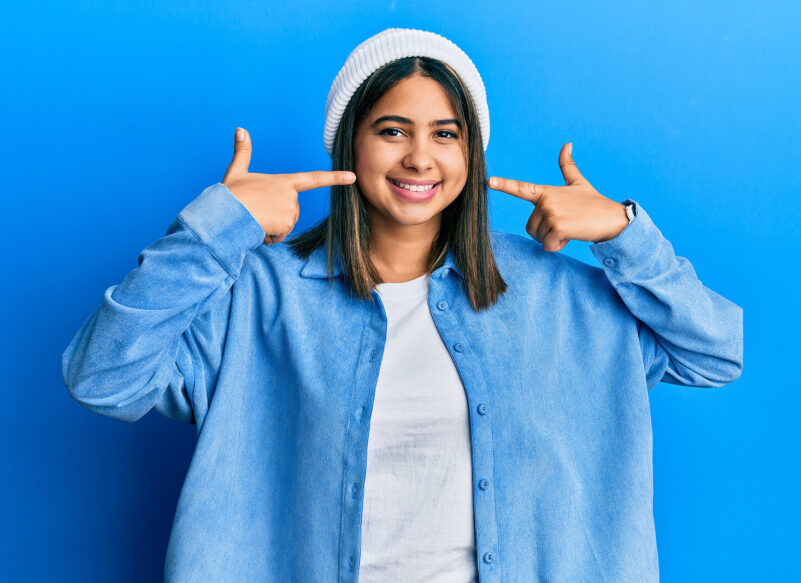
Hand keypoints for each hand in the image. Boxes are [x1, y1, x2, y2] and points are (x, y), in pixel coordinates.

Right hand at [222, 127, 356, 244]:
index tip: (353, 177)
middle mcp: (291, 196)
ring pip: (285, 226)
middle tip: (257, 211)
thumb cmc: (230, 194)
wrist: (224, 212)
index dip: (335, 178)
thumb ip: (243, 152)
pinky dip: (269, 237)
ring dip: (271, 228)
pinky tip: (257, 229)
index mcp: (284, 181)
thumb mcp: (237, 171)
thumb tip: (240, 129)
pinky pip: (280, 236)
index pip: (314, 179)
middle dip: (276, 217)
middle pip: (291, 212)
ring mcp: (290, 210)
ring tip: (255, 219)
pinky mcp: (286, 225)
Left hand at [487, 143, 628, 251]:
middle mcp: (546, 200)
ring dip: (554, 239)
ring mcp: (551, 212)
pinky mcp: (558, 227)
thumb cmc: (594, 204)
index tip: (489, 182)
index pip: (522, 188)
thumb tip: (567, 144)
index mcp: (547, 191)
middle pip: (530, 228)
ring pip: (539, 238)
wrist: (614, 219)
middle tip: (566, 223)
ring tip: (571, 227)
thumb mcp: (579, 183)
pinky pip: (548, 246)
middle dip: (546, 232)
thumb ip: (568, 167)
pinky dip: (560, 245)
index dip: (505, 185)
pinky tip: (573, 235)